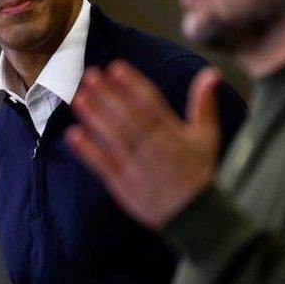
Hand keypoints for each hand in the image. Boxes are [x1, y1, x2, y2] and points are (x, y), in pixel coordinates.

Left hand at [66, 60, 220, 228]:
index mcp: (173, 134)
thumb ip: (204, 103)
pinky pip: (103, 165)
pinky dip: (88, 151)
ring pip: (113, 138)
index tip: (116, 67)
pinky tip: (73, 134)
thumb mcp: (207, 136)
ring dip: (95, 117)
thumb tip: (211, 72)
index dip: (132, 85)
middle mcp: (153, 148)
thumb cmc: (198, 171)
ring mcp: (136, 167)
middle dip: (109, 95)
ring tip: (79, 97)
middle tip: (90, 75)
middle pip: (128, 117)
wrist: (194, 216)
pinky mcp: (123, 185)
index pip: (150, 104)